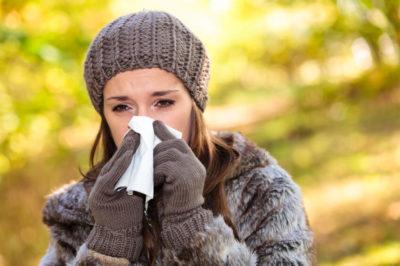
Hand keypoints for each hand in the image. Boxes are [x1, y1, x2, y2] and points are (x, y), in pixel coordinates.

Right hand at [86, 129, 143, 260]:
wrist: (118, 235)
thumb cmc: (130, 213)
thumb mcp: (136, 191)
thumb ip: (139, 177)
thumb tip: (154, 161)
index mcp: (113, 180)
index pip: (123, 158)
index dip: (131, 145)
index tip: (142, 131)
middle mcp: (104, 181)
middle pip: (117, 158)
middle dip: (128, 143)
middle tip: (139, 128)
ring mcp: (100, 187)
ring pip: (113, 164)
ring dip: (124, 149)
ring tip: (135, 137)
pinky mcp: (100, 194)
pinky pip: (111, 176)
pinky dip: (119, 164)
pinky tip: (128, 154)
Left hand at [152, 120, 211, 250]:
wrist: (183, 220)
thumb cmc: (174, 201)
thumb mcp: (172, 179)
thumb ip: (168, 164)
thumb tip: (153, 147)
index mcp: (193, 163)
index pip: (178, 141)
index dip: (165, 131)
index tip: (153, 123)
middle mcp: (195, 164)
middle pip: (173, 144)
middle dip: (156, 147)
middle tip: (142, 150)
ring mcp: (192, 170)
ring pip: (167, 153)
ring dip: (153, 161)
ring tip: (146, 171)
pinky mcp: (184, 177)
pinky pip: (164, 166)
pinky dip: (154, 172)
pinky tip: (151, 181)